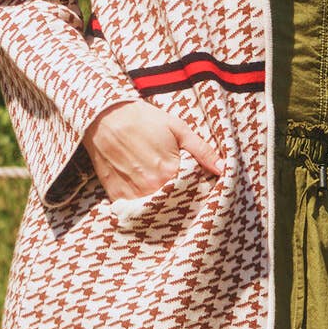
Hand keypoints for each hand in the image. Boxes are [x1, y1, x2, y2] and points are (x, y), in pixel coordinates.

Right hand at [82, 99, 222, 202]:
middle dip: (183, 203)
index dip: (199, 192)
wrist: (103, 117)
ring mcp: (132, 194)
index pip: (193, 193)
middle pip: (174, 205)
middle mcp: (151, 187)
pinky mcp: (116, 197)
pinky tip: (149, 198)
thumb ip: (202, 150)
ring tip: (168, 199)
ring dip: (163, 207)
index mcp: (169, 171)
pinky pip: (135, 212)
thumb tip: (223, 168)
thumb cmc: (143, 120)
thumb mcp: (177, 128)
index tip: (202, 189)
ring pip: (155, 211)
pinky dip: (143, 208)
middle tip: (187, 196)